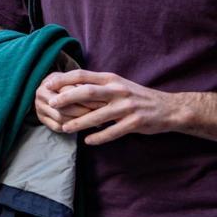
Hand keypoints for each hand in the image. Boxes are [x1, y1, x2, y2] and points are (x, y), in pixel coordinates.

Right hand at [34, 71, 100, 132]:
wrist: (48, 92)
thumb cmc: (66, 85)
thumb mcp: (71, 81)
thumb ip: (81, 85)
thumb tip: (99, 93)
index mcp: (48, 82)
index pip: (68, 91)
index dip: (86, 96)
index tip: (103, 101)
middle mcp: (40, 94)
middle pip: (64, 106)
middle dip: (84, 111)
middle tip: (101, 114)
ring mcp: (39, 108)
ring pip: (62, 118)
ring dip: (79, 121)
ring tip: (95, 120)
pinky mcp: (42, 120)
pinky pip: (58, 127)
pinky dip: (72, 127)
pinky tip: (84, 125)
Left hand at [42, 70, 186, 145]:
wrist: (169, 108)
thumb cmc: (136, 97)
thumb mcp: (117, 85)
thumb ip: (97, 87)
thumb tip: (68, 89)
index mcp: (111, 79)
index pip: (82, 75)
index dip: (63, 79)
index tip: (48, 84)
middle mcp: (118, 90)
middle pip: (87, 92)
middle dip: (67, 98)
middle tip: (51, 104)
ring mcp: (128, 106)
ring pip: (98, 115)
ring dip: (80, 122)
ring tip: (65, 128)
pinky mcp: (136, 122)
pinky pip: (114, 131)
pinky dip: (99, 137)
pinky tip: (88, 141)